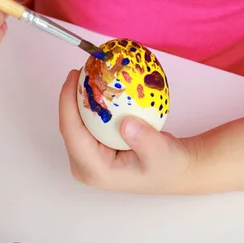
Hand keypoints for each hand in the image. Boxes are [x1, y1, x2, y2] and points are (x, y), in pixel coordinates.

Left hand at [58, 69, 199, 193]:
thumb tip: (126, 122)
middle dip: (70, 97)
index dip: (67, 103)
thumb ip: (146, 141)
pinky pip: (84, 121)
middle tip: (80, 71)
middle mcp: (86, 166)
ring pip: (74, 122)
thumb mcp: (163, 154)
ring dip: (78, 98)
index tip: (75, 77)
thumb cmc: (168, 165)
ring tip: (85, 74)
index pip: (72, 134)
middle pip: (69, 127)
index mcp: (96, 171)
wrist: (175, 168)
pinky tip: (96, 84)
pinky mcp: (93, 148)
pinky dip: (89, 103)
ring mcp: (88, 158)